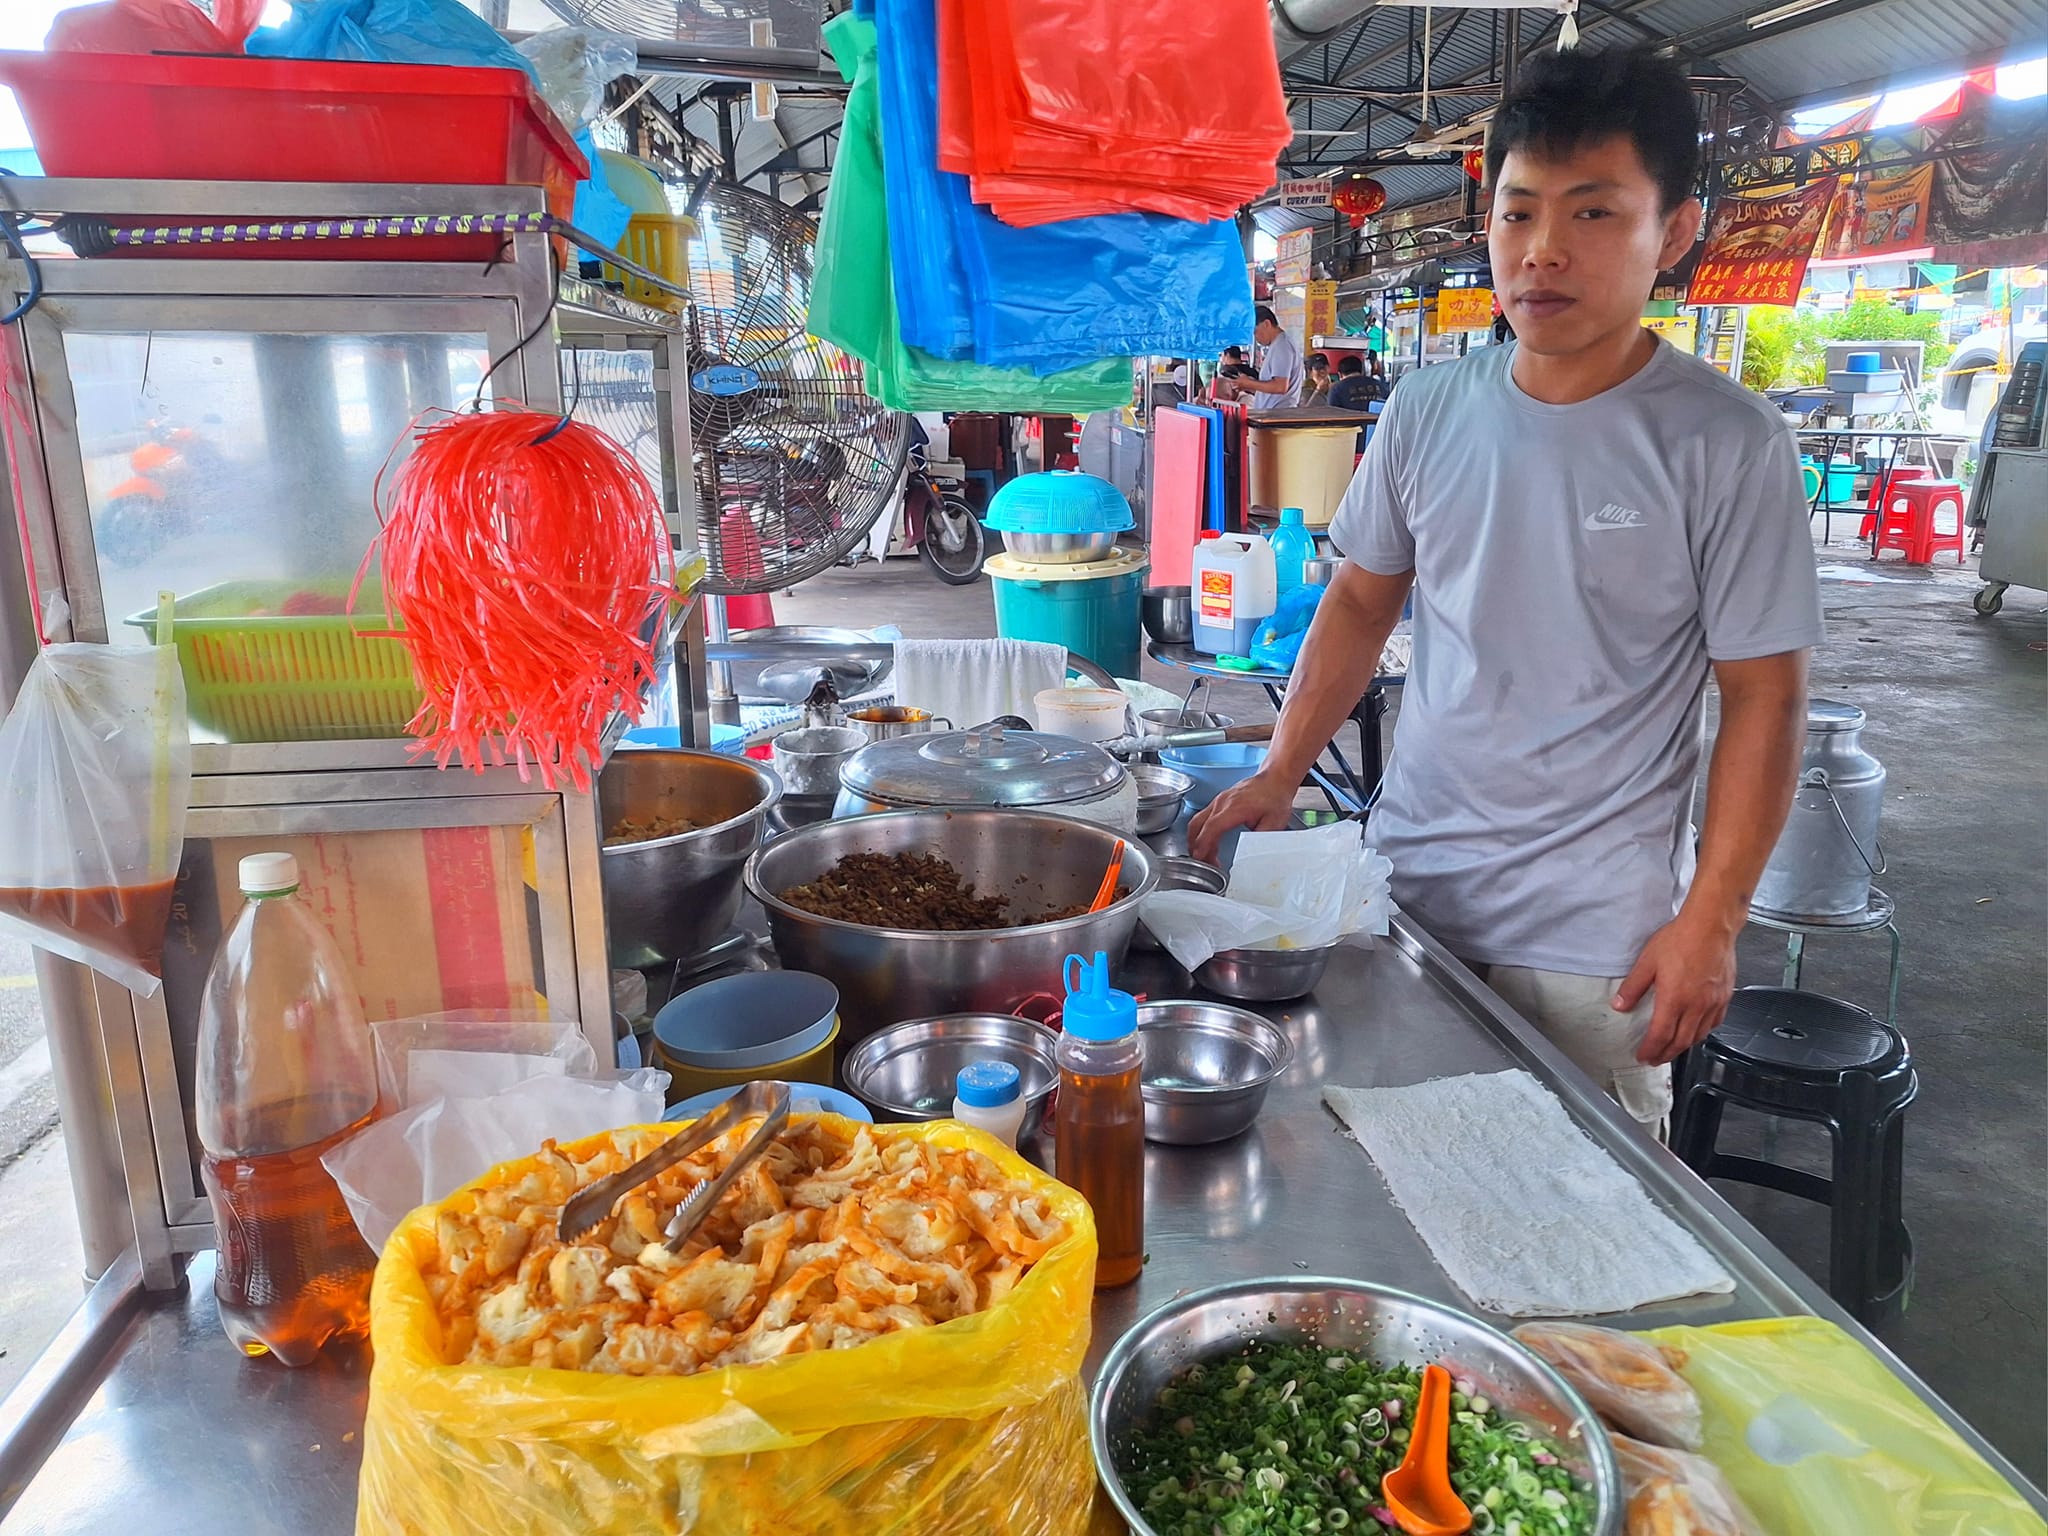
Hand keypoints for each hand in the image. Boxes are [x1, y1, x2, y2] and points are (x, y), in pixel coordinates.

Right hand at [1188, 771, 1296, 862]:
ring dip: (1196, 840)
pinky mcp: (1218, 802)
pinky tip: (1210, 843)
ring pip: (1197, 821)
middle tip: (1204, 863)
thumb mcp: (1275, 822)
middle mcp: (1222, 803)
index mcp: (1235, 807)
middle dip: (1196, 846)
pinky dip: (1201, 832)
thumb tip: (1253, 855)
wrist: (1274, 779)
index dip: (1204, 844)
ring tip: (1205, 856)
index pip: (1212, 827)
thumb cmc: (1274, 796)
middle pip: (1198, 825)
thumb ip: (1261, 840)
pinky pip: (1202, 817)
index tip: (1200, 857)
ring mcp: (1218, 801)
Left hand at [1614, 910, 1738, 1065]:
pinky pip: (1715, 1023)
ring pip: (1699, 1035)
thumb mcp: (1647, 961)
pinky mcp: (1725, 996)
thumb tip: (1620, 1004)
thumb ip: (1633, 986)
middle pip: (1681, 1042)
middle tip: (1655, 1059)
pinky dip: (1703, 1032)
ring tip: (1672, 1049)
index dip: (1650, 1050)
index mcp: (1675, 999)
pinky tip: (1697, 1030)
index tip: (1643, 1056)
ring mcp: (1713, 1002)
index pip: (1660, 1035)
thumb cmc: (1681, 938)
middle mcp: (1696, 1005)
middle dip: (1666, 1054)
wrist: (1711, 925)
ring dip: (1684, 1046)